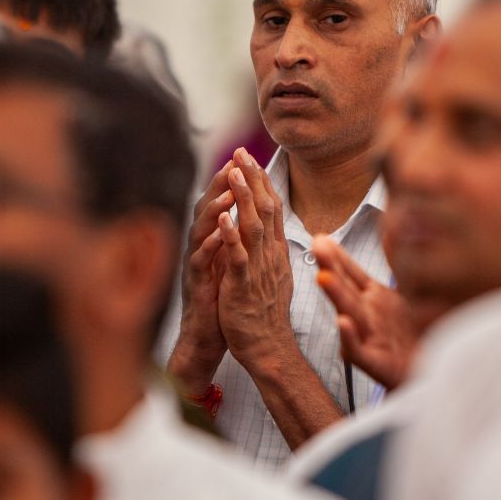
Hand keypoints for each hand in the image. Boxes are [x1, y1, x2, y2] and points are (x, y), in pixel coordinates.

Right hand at [167, 161, 236, 392]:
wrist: (208, 335)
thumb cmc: (221, 296)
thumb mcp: (229, 260)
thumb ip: (233, 235)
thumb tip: (244, 209)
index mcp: (212, 239)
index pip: (220, 203)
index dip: (230, 181)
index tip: (244, 159)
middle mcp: (200, 246)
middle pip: (206, 208)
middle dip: (218, 185)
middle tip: (232, 164)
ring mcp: (195, 264)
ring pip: (200, 230)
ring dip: (213, 212)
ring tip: (227, 195)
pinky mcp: (195, 284)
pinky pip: (200, 262)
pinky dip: (209, 247)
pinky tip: (219, 235)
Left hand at [217, 148, 296, 372]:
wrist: (267, 347)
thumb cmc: (265, 313)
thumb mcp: (272, 274)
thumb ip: (269, 249)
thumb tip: (268, 229)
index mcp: (276, 252)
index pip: (272, 209)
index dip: (262, 182)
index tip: (251, 159)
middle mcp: (271, 255)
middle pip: (265, 209)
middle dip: (253, 179)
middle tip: (243, 152)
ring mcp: (259, 269)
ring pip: (253, 227)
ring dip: (243, 198)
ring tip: (235, 172)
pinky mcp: (244, 286)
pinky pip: (239, 257)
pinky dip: (231, 236)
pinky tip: (224, 218)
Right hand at [314, 234, 416, 391]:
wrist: (430, 377)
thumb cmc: (414, 337)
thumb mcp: (409, 300)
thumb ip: (400, 272)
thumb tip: (398, 235)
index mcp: (375, 298)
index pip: (352, 272)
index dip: (338, 256)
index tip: (321, 238)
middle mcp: (369, 315)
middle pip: (347, 287)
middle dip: (332, 266)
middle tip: (317, 245)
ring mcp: (371, 337)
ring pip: (350, 312)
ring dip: (337, 295)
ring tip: (323, 277)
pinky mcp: (376, 363)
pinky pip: (359, 350)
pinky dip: (349, 337)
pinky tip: (342, 323)